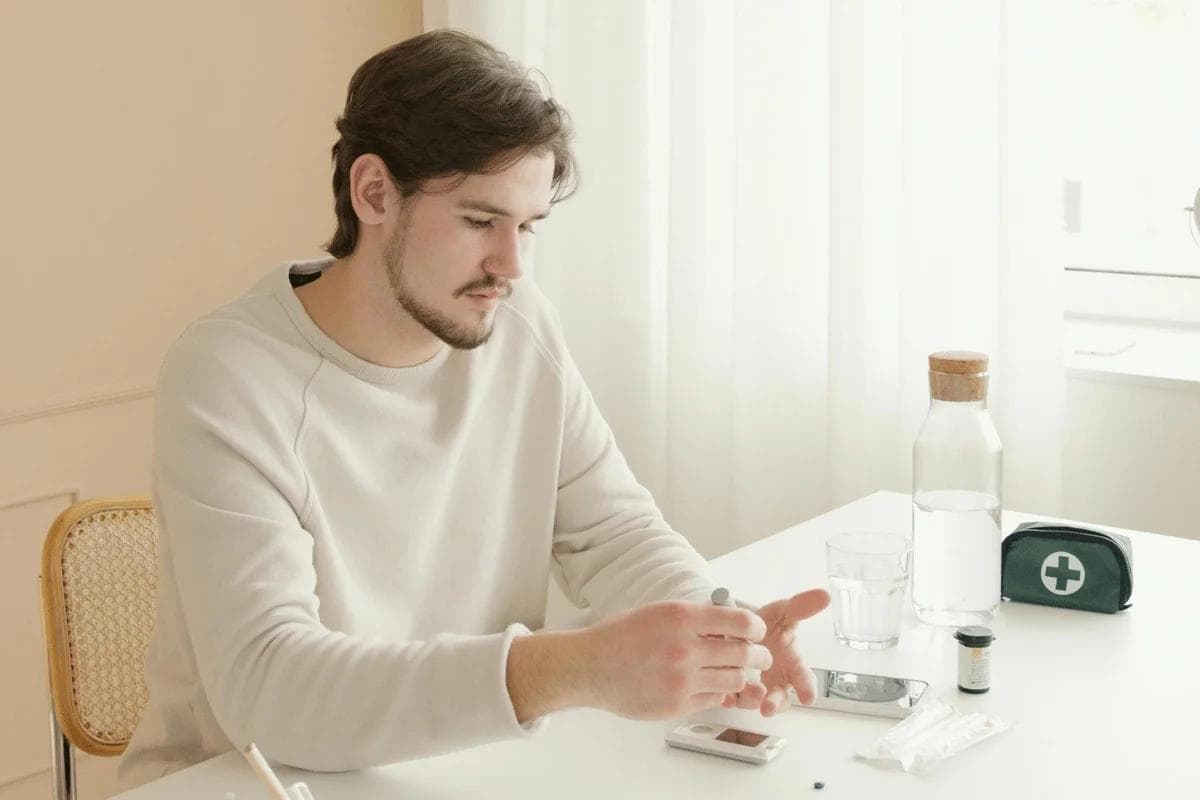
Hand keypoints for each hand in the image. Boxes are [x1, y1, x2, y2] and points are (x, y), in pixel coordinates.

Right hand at [578, 600, 773, 719]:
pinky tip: (710, 684)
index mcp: (681, 618)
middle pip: (744, 654)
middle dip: (758, 656)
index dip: (755, 627)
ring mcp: (681, 679)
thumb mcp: (660, 612)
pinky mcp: (677, 704)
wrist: (591, 666)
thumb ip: (696, 618)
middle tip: (760, 657)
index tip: (756, 631)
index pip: (740, 621)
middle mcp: (684, 648)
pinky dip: (718, 692)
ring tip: (736, 671)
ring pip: (734, 680)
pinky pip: (714, 698)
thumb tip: (730, 624)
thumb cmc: (621, 637)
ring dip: (740, 676)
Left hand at [720, 588, 830, 715]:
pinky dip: (729, 698)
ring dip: (752, 701)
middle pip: (780, 697)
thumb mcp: (782, 612)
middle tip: (769, 707)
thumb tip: (825, 595)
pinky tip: (726, 693)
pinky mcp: (736, 690)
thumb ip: (801, 606)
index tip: (808, 698)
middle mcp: (776, 680)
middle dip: (776, 703)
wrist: (740, 628)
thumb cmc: (767, 624)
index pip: (803, 678)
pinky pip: (732, 699)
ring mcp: (756, 686)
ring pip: (756, 702)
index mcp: (791, 664)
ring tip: (747, 692)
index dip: (806, 687)